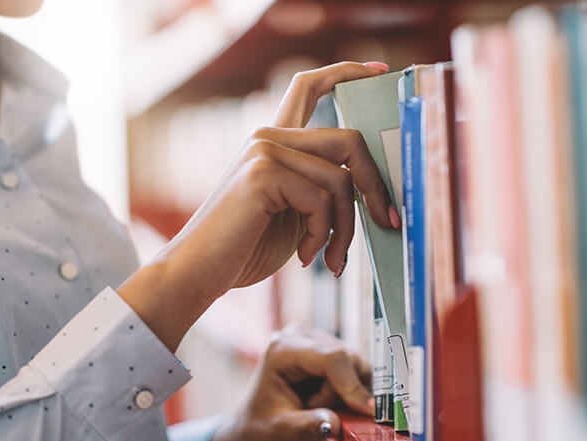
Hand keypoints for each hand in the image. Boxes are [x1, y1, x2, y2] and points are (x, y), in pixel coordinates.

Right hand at [118, 62, 395, 351]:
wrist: (199, 273)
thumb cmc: (246, 247)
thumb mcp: (295, 214)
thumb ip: (323, 190)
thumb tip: (375, 191)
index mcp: (273, 140)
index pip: (310, 86)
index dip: (347, 72)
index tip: (380, 71)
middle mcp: (268, 136)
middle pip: (349, 140)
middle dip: (376, 185)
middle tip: (387, 221)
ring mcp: (264, 151)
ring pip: (341, 179)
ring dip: (346, 228)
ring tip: (332, 259)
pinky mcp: (262, 173)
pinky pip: (322, 201)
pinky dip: (323, 236)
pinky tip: (306, 257)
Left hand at [213, 325, 373, 440]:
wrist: (256, 419)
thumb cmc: (262, 423)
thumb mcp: (281, 429)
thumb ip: (308, 426)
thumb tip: (335, 425)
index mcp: (283, 349)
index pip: (331, 358)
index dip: (352, 385)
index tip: (367, 411)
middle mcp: (300, 335)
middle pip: (348, 360)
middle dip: (344, 393)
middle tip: (317, 410)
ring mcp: (315, 338)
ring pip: (356, 364)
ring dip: (346, 392)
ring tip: (316, 404)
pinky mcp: (327, 347)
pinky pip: (355, 368)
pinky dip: (348, 388)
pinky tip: (325, 397)